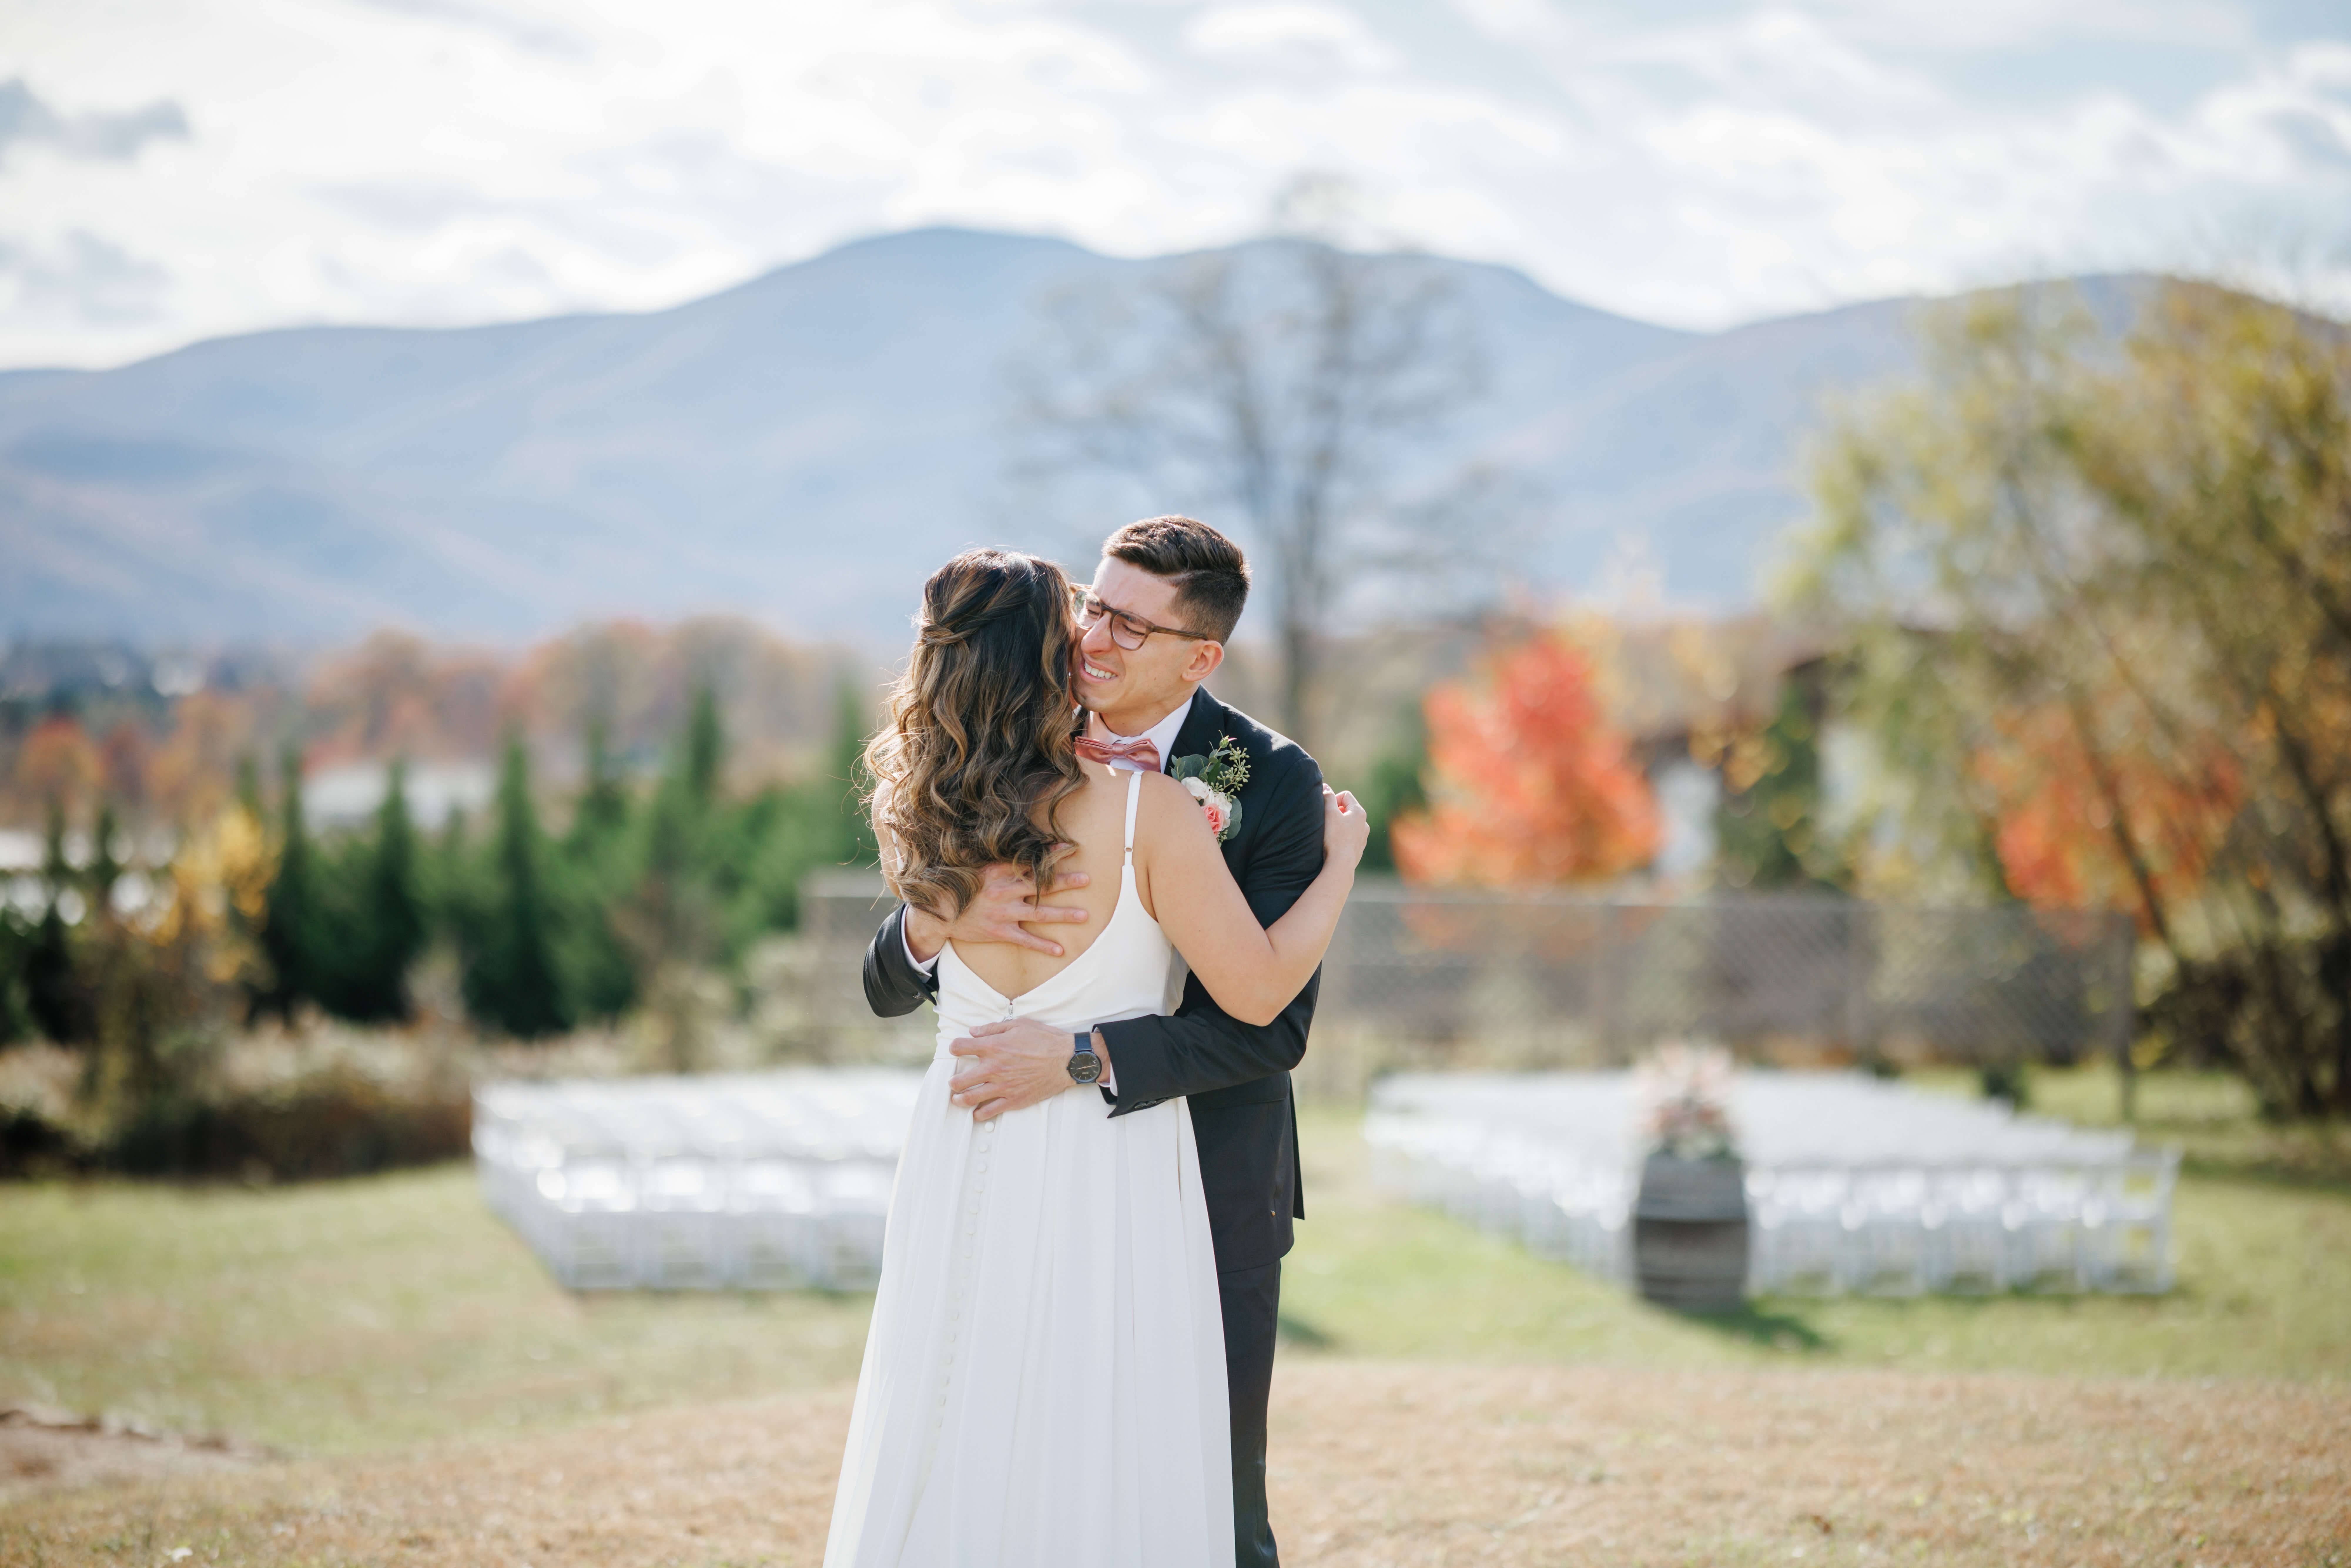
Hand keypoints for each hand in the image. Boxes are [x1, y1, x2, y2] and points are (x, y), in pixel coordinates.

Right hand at [904, 855, 1090, 961]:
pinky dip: (1043, 946)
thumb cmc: (958, 885)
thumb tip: (1003, 837)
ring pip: (1040, 913)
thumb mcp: (972, 864)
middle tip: (1087, 879)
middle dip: (1066, 882)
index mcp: (998, 871)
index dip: (1050, 855)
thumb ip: (991, 855)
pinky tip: (1060, 950)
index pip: (1029, 861)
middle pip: (1041, 885)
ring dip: (1064, 914)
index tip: (1069, 848)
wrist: (938, 913)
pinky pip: (1026, 940)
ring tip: (1085, 915)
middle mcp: (1004, 890)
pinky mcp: (999, 931)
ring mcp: (1003, 913)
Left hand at [948, 1017, 1094, 1120]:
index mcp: (993, 1046)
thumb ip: (993, 1028)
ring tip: (958, 1099)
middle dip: (953, 1082)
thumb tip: (972, 1031)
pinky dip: (979, 1114)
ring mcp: (1002, 1086)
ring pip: (970, 1099)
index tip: (957, 1050)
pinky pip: (989, 1111)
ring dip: (960, 1100)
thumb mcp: (1019, 1025)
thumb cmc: (1045, 1039)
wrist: (1067, 1060)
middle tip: (954, 1082)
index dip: (955, 1047)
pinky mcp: (1013, 1100)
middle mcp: (993, 1068)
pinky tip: (977, 1112)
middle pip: (959, 1080)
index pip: (959, 1047)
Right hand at [1321, 784, 1369, 870]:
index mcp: (1359, 812)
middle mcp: (1364, 823)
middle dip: (1336, 813)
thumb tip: (1326, 787)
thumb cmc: (1334, 838)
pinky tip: (1334, 844)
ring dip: (1339, 826)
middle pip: (1347, 810)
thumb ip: (1327, 797)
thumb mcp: (1329, 813)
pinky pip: (1349, 837)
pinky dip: (1342, 837)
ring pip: (1349, 824)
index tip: (1326, 811)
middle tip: (1326, 823)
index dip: (1333, 800)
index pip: (1345, 795)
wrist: (1340, 865)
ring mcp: (1363, 837)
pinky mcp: (1358, 849)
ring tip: (1330, 835)